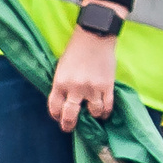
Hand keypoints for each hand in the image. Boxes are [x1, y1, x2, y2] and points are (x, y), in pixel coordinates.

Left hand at [46, 8, 123, 131]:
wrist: (95, 35)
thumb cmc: (76, 48)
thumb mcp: (62, 66)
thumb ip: (63, 83)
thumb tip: (65, 99)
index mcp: (60, 82)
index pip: (54, 107)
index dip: (56, 115)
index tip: (59, 117)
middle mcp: (75, 88)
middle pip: (70, 116)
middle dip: (68, 125)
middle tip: (70, 127)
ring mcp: (92, 88)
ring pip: (93, 113)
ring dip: (92, 115)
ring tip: (93, 113)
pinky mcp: (107, 86)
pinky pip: (107, 106)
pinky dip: (105, 112)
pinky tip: (104, 112)